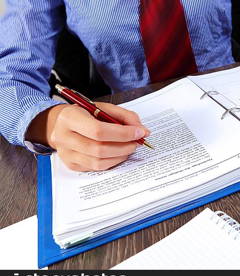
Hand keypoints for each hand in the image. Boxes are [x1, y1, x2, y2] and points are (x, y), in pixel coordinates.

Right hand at [26, 102, 149, 171]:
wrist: (60, 124)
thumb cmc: (85, 114)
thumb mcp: (103, 108)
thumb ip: (125, 116)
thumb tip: (142, 131)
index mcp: (69, 117)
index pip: (98, 130)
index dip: (122, 133)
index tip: (139, 132)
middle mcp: (63, 137)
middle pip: (99, 148)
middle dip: (124, 146)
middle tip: (137, 142)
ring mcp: (65, 153)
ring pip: (98, 161)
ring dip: (120, 156)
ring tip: (130, 147)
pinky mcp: (71, 164)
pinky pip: (96, 168)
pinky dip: (112, 162)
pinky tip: (119, 154)